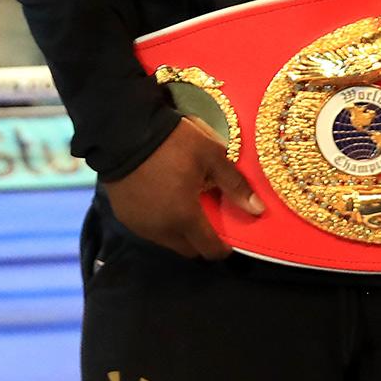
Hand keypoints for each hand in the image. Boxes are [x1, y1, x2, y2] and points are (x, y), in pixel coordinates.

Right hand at [103, 118, 263, 260]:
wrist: (122, 129)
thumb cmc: (171, 142)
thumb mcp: (210, 155)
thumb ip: (234, 184)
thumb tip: (258, 210)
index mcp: (185, 218)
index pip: (210, 250)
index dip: (223, 247)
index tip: (228, 235)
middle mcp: (161, 229)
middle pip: (188, 249)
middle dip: (200, 240)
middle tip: (205, 217)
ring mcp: (139, 223)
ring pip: (166, 240)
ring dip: (177, 231)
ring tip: (180, 205)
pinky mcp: (123, 214)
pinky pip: (147, 228)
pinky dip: (157, 220)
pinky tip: (158, 199)